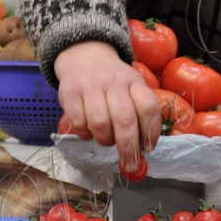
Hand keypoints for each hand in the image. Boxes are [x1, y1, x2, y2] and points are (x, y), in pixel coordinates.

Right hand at [54, 41, 161, 172]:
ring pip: (100, 123)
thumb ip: (139, 112)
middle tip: (130, 164)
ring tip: (106, 139)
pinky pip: (78, 123)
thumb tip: (143, 149)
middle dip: (128, 148)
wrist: (85, 56)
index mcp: (134, 81)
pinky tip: (89, 132)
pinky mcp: (70, 92)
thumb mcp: (132, 86)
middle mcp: (114, 82)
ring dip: (105, 140)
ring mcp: (91, 86)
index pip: (148, 107)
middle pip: (124, 119)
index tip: (149, 148)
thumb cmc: (114, 81)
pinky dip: (85, 134)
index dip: (150, 131)